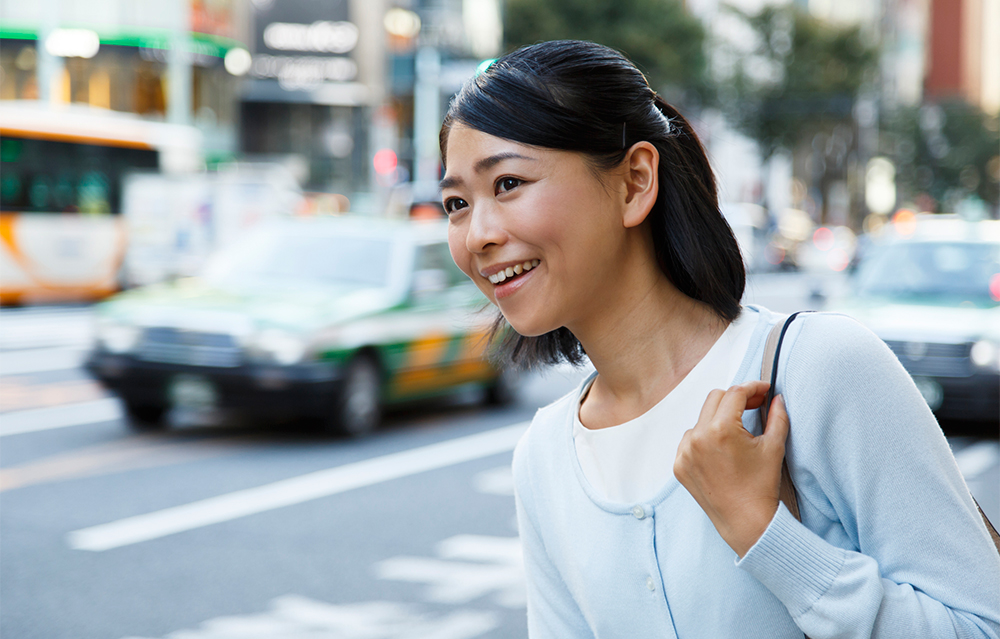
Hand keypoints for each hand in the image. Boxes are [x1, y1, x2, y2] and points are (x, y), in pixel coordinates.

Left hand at [673, 381, 789, 557]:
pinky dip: (704, 438)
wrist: (746, 521)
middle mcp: (697, 437)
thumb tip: (777, 398)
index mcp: (721, 429)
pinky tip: (721, 450)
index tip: (764, 391)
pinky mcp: (679, 465)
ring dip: (718, 419)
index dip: (752, 388)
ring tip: (738, 434)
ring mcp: (684, 452)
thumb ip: (777, 416)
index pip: (735, 393)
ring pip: (701, 419)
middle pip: (715, 399)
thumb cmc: (761, 486)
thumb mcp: (774, 446)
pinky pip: (690, 440)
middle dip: (735, 399)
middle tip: (754, 406)